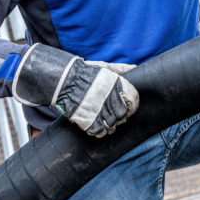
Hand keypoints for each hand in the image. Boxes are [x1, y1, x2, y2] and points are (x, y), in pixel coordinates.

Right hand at [13, 45, 138, 137]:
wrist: (64, 80)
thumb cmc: (85, 72)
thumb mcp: (104, 67)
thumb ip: (120, 69)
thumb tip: (134, 67)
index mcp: (118, 86)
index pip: (134, 101)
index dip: (131, 105)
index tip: (127, 106)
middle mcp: (111, 100)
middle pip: (123, 115)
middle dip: (120, 117)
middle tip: (114, 114)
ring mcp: (101, 112)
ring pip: (113, 126)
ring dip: (110, 126)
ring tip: (104, 121)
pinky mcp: (89, 122)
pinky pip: (100, 132)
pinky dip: (100, 132)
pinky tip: (97, 126)